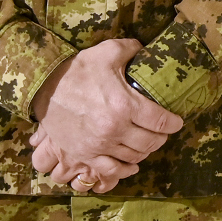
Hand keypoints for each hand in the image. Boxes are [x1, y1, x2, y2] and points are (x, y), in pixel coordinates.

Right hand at [28, 38, 182, 188]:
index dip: (174, 123)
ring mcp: (99, 144)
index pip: (161, 121)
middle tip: (163, 132)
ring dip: (145, 152)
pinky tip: (132, 165)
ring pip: (134, 157)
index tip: (178, 122)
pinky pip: (110, 170)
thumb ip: (133, 49)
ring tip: (148, 143)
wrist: (44, 88)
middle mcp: (114, 128)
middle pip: (151, 142)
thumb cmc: (78, 69)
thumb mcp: (108, 52)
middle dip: (161, 138)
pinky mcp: (84, 154)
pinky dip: (125, 170)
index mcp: (124, 104)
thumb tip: (148, 49)